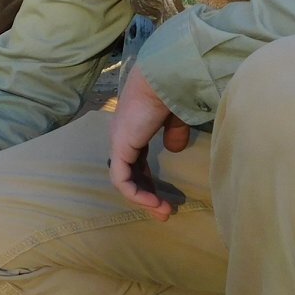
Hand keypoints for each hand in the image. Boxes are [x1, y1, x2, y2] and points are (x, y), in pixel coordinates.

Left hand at [107, 68, 190, 222]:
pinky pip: (121, 179)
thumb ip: (174, 133)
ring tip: (163, 212)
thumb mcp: (176, 118)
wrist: (164, 81)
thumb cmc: (172, 93)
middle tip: (165, 213)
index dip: (149, 182)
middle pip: (130, 174)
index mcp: (134, 130)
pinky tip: (153, 203)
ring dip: (143, 199)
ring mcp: (119, 143)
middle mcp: (122, 138)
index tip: (166, 198)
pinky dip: (136, 194)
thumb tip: (175, 149)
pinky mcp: (119, 148)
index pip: (137, 162)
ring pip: (124, 180)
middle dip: (147, 196)